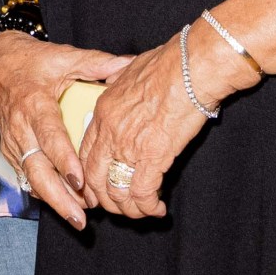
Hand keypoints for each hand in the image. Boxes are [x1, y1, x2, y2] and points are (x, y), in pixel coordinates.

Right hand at [0, 28, 129, 228]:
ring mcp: (14, 142)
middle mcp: (21, 127)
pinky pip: (27, 176)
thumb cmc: (32, 61)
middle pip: (37, 170)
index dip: (65, 161)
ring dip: (54, 200)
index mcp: (35, 104)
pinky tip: (63, 204)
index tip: (81, 180)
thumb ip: (98, 64)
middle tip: (80, 218)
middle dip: (59, 197)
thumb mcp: (65, 57)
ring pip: (31, 178)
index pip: (50, 137)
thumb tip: (131, 65)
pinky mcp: (11, 150)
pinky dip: (44, 192)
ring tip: (77, 218)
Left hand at [79, 36, 224, 222]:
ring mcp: (129, 146)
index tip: (96, 188)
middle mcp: (110, 132)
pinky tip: (158, 209)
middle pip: (94, 179)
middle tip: (118, 207)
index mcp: (103, 111)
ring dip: (129, 209)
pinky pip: (142, 192)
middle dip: (105, 200)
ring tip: (142, 211)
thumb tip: (117, 80)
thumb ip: (118, 82)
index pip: (84, 153)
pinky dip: (148, 207)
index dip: (88, 177)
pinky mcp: (154, 157)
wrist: (190, 67)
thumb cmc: (168, 63)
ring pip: (117, 192)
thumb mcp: (130, 69)